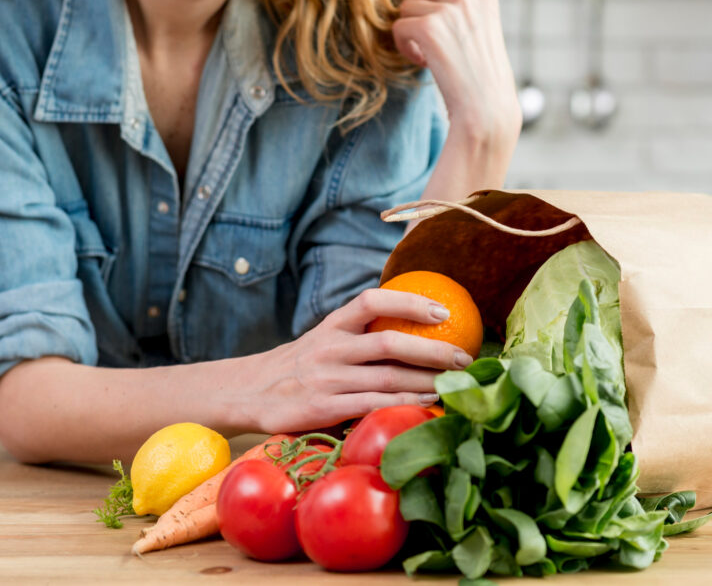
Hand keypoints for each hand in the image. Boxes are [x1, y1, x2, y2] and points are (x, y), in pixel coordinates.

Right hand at [235, 288, 474, 434]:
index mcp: (332, 325)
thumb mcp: (323, 338)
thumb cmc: (300, 366)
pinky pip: (370, 407)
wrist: (247, 392)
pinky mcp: (321, 409)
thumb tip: (417, 328)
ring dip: (426, 382)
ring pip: (386, 379)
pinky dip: (402, 406)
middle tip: (464, 358)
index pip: (372, 301)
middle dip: (432, 350)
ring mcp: (325, 379)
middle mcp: (329, 347)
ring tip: (455, 384)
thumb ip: (359, 333)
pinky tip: (426, 406)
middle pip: (389, 343)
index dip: (409, 302)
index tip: (443, 310)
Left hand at [392, 0, 520, 146]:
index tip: (436, 20)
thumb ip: (458, 5)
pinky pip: (399, 26)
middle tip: (428, 40)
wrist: (486, 108)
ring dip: (410, 31)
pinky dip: (403, 45)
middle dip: (417, 11)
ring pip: (406, 7)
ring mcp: (449, 10)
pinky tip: (422, 62)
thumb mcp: (480, 28)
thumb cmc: (481, 76)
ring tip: (427, 54)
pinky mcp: (429, 28)